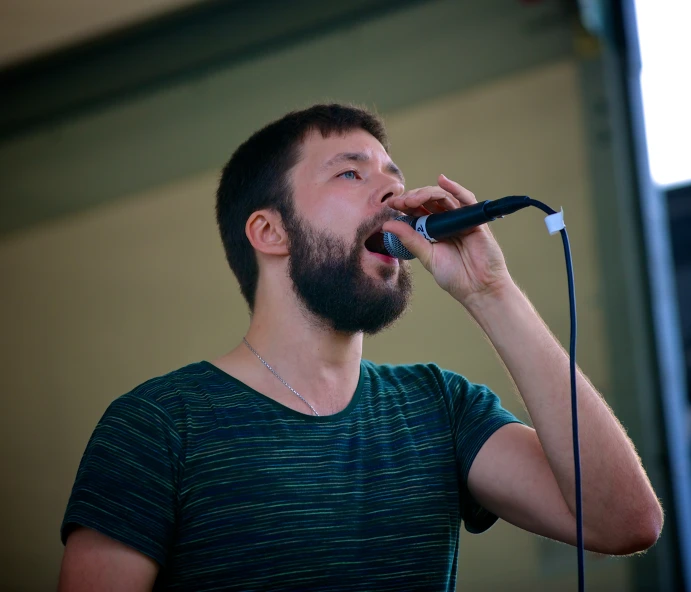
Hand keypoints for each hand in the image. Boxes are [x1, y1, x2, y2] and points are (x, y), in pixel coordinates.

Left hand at [383, 174, 512, 305]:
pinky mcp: (475, 220)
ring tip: (412, 199)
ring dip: (426, 194)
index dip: (404, 205)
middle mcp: (446, 221)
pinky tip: (442, 180)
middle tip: (399, 203)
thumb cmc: (455, 276)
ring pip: (443, 197)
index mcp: (433, 230)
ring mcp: (461, 219)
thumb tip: (387, 225)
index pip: (417, 211)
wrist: (478, 289)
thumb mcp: (427, 256)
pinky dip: (455, 188)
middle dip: (412, 198)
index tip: (390, 205)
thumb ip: (409, 239)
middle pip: (428, 201)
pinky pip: (466, 199)